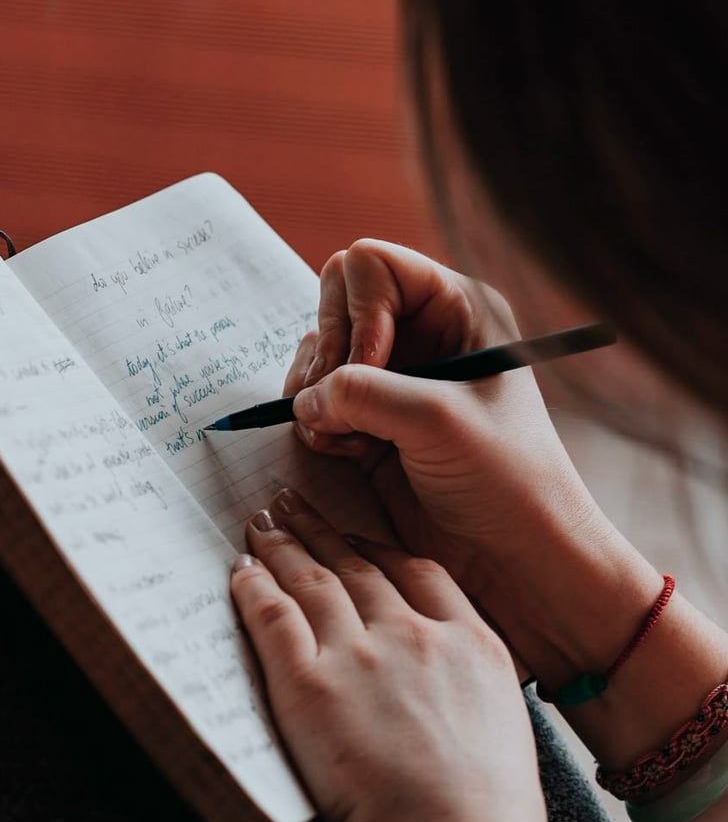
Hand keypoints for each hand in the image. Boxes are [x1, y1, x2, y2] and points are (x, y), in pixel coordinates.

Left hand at [230, 488, 546, 821]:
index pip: (416, 570)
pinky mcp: (307, 682)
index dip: (377, 544)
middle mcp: (413, 633)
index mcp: (470, 642)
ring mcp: (359, 653)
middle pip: (356, 563)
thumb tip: (441, 692)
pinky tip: (241, 570)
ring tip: (263, 522)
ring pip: (311, 579)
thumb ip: (467, 693)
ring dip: (283, 545)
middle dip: (320, 529)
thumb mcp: (504, 733)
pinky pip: (272, 616)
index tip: (355, 533)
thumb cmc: (487, 818)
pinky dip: (253, 588)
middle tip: (293, 504)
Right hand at [285, 240, 653, 674]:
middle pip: (332, 304)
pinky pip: (316, 401)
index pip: (370, 266)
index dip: (357, 313)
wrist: (515, 555)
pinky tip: (350, 453)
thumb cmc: (506, 479)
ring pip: (317, 356)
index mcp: (456, 308)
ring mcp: (392, 379)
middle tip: (340, 404)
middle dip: (327, 354)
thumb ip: (362, 391)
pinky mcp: (370, 422)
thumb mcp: (436, 420)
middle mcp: (420, 335)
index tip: (370, 369)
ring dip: (317, 395)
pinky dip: (318, 425)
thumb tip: (306, 397)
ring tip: (348, 437)